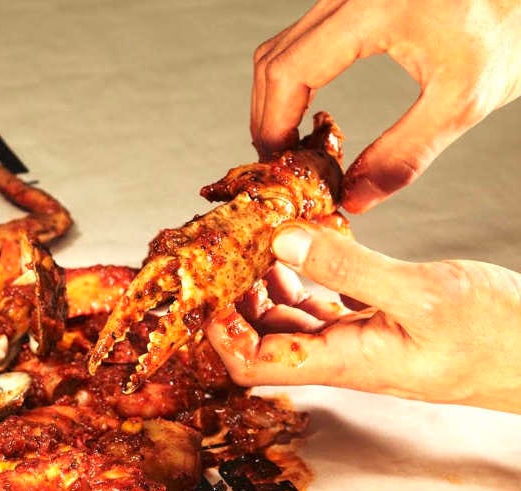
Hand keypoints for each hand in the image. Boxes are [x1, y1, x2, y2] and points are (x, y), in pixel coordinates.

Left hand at [204, 223, 520, 413]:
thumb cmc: (500, 336)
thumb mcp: (421, 293)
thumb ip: (348, 267)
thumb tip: (282, 241)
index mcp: (343, 361)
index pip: (253, 364)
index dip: (220, 334)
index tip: (210, 291)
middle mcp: (343, 357)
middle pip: (261, 340)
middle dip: (237, 301)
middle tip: (226, 254)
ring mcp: (361, 343)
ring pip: (291, 320)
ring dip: (268, 285)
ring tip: (260, 242)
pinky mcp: (380, 324)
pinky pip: (325, 305)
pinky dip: (308, 277)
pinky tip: (308, 246)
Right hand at [250, 0, 520, 211]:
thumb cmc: (513, 23)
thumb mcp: (465, 98)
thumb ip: (405, 154)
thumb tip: (355, 198)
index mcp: (371, 11)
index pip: (288, 72)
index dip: (272, 125)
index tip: (283, 166)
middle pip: (273, 59)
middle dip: (268, 116)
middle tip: (285, 163)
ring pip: (283, 46)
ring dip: (278, 97)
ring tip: (295, 142)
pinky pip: (305, 36)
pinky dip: (297, 76)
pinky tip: (312, 108)